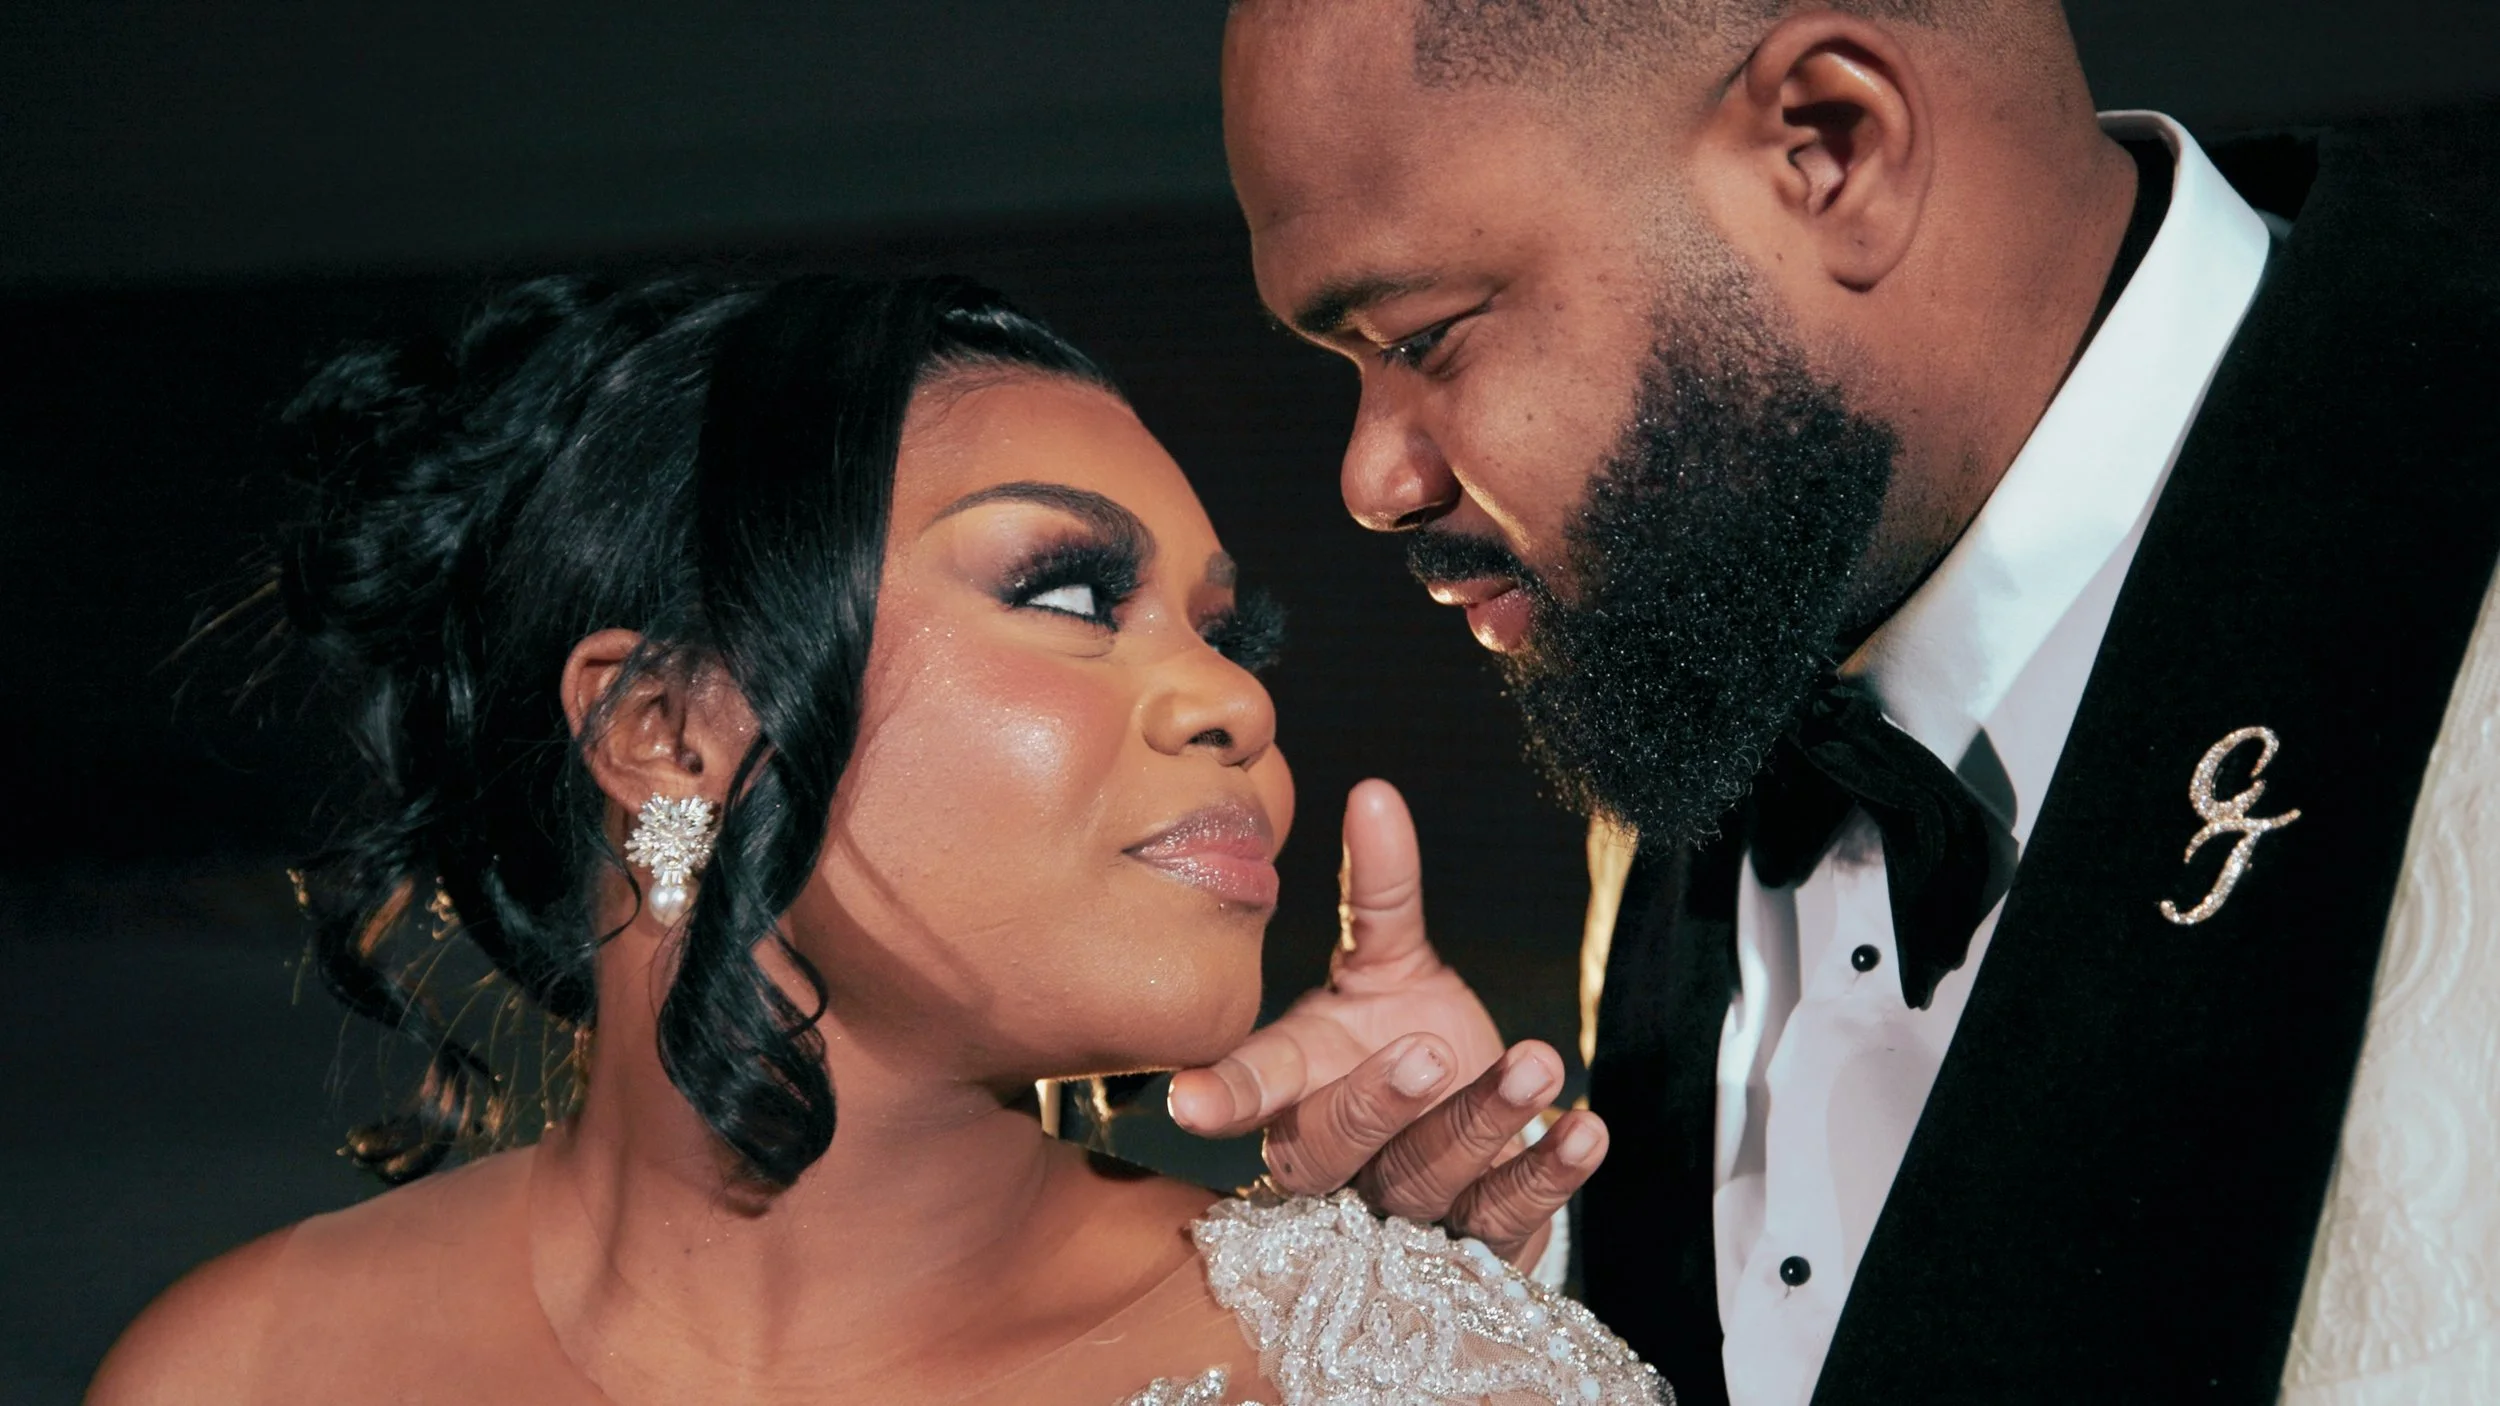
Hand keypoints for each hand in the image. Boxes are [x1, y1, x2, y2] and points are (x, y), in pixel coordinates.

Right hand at [1168, 779, 1608, 1264]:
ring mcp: (1404, 1205)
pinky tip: (1585, 1130)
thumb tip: (1376, 791)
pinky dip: (1547, 1172)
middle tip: (1426, 1054)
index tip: (1191, 1104)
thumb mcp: (1391, 964)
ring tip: (1532, 1061)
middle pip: (1333, 1148)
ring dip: (1481, 1122)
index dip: (1224, 1097)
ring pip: (1426, 1178)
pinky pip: (1508, 1212)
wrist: (1474, 1130)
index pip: (1256, 1090)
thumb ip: (1378, 890)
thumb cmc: (1406, 1038)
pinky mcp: (1477, 1235)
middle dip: (1378, 1104)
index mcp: (1300, 1086)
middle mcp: (1339, 1157)